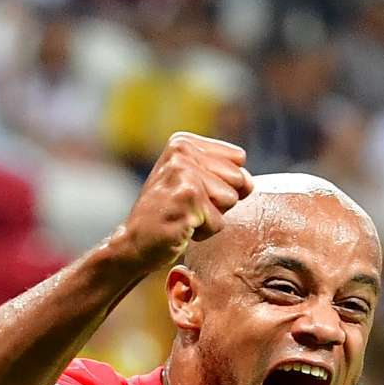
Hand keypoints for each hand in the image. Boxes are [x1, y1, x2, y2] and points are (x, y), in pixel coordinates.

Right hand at [119, 132, 253, 269]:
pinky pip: (219, 222)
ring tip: (184, 216)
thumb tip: (249, 183)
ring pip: (231, 200)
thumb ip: (225, 173)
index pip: (238, 159)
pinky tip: (180, 227)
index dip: (224, 181)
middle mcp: (182, 153)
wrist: (134, 242)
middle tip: (187, 206)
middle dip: (220, 200)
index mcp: (183, 142)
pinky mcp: (187, 200)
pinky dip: (204, 232)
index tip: (193, 191)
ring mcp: (183, 175)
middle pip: (239, 178)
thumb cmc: (168, 214)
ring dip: (211, 216)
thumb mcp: (194, 181)